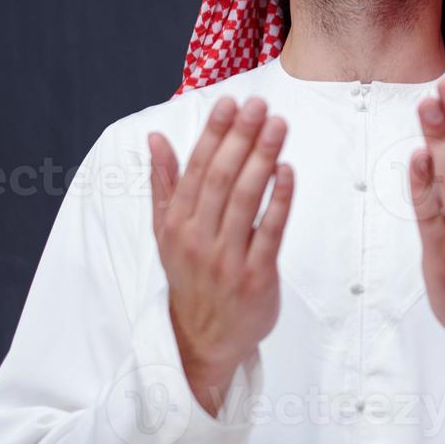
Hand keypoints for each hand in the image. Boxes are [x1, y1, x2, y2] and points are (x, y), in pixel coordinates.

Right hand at [148, 97, 293, 415]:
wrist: (203, 341)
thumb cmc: (190, 276)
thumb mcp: (166, 232)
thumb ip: (164, 183)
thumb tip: (156, 137)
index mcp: (175, 225)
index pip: (195, 169)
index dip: (214, 134)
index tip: (229, 102)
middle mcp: (197, 239)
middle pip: (221, 179)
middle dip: (240, 137)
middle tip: (259, 105)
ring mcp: (227, 259)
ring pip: (245, 199)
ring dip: (262, 158)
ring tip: (277, 125)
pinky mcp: (256, 276)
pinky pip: (270, 231)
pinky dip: (279, 199)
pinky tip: (288, 170)